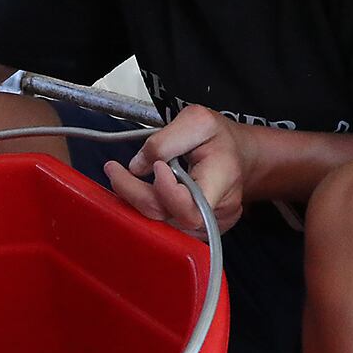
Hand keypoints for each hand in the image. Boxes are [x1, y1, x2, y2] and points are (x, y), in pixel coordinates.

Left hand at [102, 105, 247, 234]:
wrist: (239, 157)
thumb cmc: (220, 139)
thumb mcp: (197, 121)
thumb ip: (165, 141)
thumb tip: (137, 166)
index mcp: (222, 181)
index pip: (191, 208)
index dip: (166, 192)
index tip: (156, 166)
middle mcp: (217, 212)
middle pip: (168, 217)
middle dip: (135, 193)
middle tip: (113, 169)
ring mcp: (208, 227)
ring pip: (162, 224)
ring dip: (136, 200)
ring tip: (121, 177)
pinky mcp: (197, 232)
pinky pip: (165, 226)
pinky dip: (146, 207)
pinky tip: (137, 190)